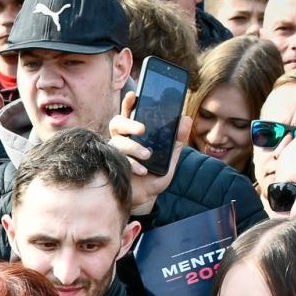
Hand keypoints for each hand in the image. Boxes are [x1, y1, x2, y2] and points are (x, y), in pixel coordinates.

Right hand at [109, 92, 191, 214]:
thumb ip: (177, 141)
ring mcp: (113, 154)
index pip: (129, 114)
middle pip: (117, 123)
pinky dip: (131, 163)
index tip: (134, 93)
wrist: (143, 201)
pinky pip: (116, 158)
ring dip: (132, 147)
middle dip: (129, 122)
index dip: (129, 103)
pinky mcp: (109, 167)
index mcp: (135, 136)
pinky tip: (141, 170)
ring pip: (117, 141)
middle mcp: (121, 141)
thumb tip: (186, 119)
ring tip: (147, 156)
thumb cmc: (153, 178)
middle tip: (143, 129)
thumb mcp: (170, 159)